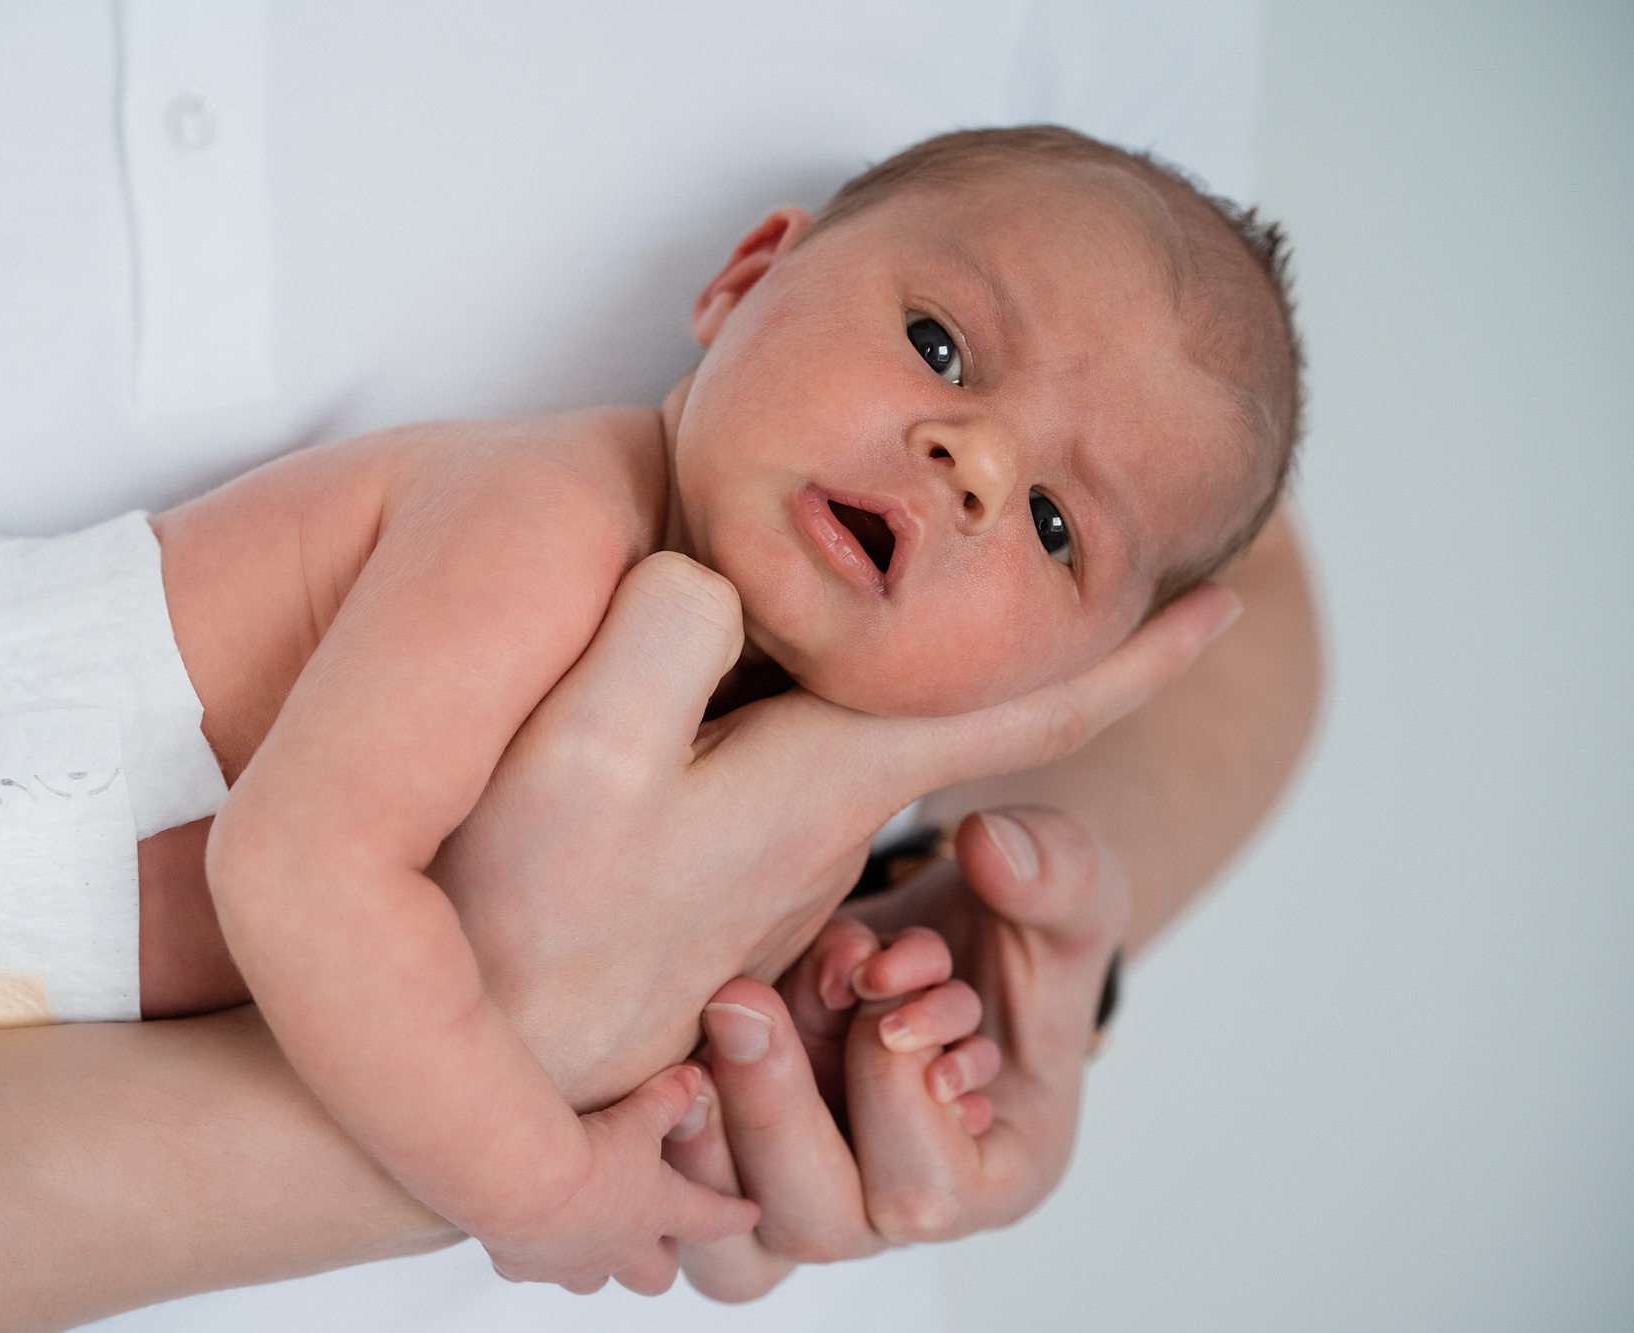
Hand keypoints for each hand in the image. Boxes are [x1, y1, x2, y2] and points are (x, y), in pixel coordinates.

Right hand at [434, 552, 1235, 1110]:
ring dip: (850, 690)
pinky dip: (764, 740)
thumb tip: (722, 570)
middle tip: (1039, 556)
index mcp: (817, 790)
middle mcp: (814, 841)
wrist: (454, 1069)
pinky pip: (767, 795)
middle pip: (932, 723)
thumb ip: (659, 638)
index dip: (1123, 656)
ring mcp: (761, 881)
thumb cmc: (510, 927)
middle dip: (987, 647)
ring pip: (843, 753)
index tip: (1224, 603)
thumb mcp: (576, 763)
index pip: (1011, 716)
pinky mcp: (703, 902)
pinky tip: (687, 715)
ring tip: (840, 605)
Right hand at [477, 1066, 759, 1295]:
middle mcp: (617, 1248)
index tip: (750, 1215)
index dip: (731, 1215)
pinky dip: (534, 1253)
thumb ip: (668, 1098)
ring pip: (593, 1279)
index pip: (709, 1219)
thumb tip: (694, 1076)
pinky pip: (532, 1267)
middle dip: (659, 1260)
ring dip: (596, 1261)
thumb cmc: (589, 1152)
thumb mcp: (638, 1117)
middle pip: (653, 1275)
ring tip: (588, 1235)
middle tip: (660, 1241)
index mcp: (656, 1210)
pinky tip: (525, 1229)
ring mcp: (571, 1261)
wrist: (523, 1182)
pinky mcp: (522, 1263)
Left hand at [662, 806, 1127, 1300]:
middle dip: (774, 1107)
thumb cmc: (1020, 924)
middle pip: (812, 1225)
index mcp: (996, 1172)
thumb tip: (991, 849)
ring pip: (725, 1243)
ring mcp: (809, 1187)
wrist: (952, 925)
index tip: (882, 1003)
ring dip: (700, 1127)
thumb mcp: (1069, 884)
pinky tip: (688, 1012)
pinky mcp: (739, 1154)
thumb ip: (1050, 871)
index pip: (927, 1194)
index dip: (892, 1100)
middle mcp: (893, 1202)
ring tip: (712, 1013)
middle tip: (746, 998)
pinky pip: (672, 1191)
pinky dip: (667, 1107)